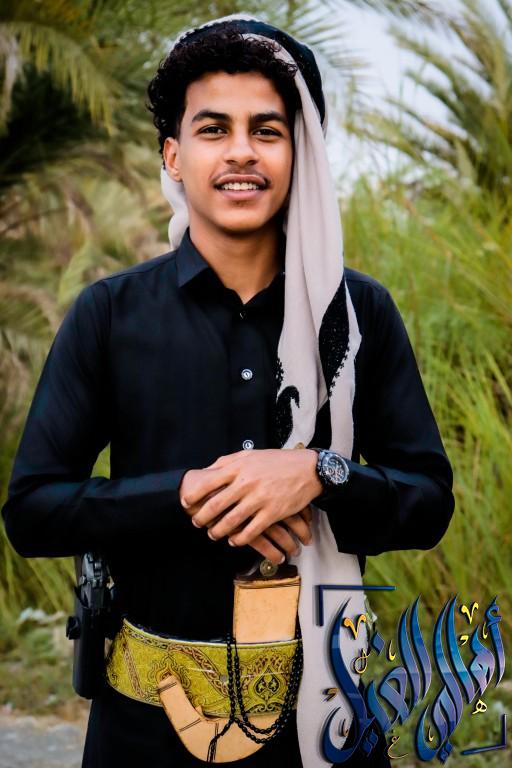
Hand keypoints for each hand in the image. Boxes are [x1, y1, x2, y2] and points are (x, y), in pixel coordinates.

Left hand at [179, 470, 313, 563]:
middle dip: (202, 517)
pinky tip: (233, 541)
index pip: (208, 482)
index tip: (186, 503)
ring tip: (213, 534)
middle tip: (196, 522)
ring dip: (218, 531)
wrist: (307, 469)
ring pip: (231, 521)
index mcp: (239, 468)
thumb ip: (228, 462)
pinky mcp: (272, 513)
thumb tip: (207, 471)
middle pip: (216, 505)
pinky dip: (239, 539)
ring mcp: (260, 499)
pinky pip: (251, 531)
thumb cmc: (277, 461)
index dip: (194, 495)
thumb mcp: (251, 455)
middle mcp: (247, 483)